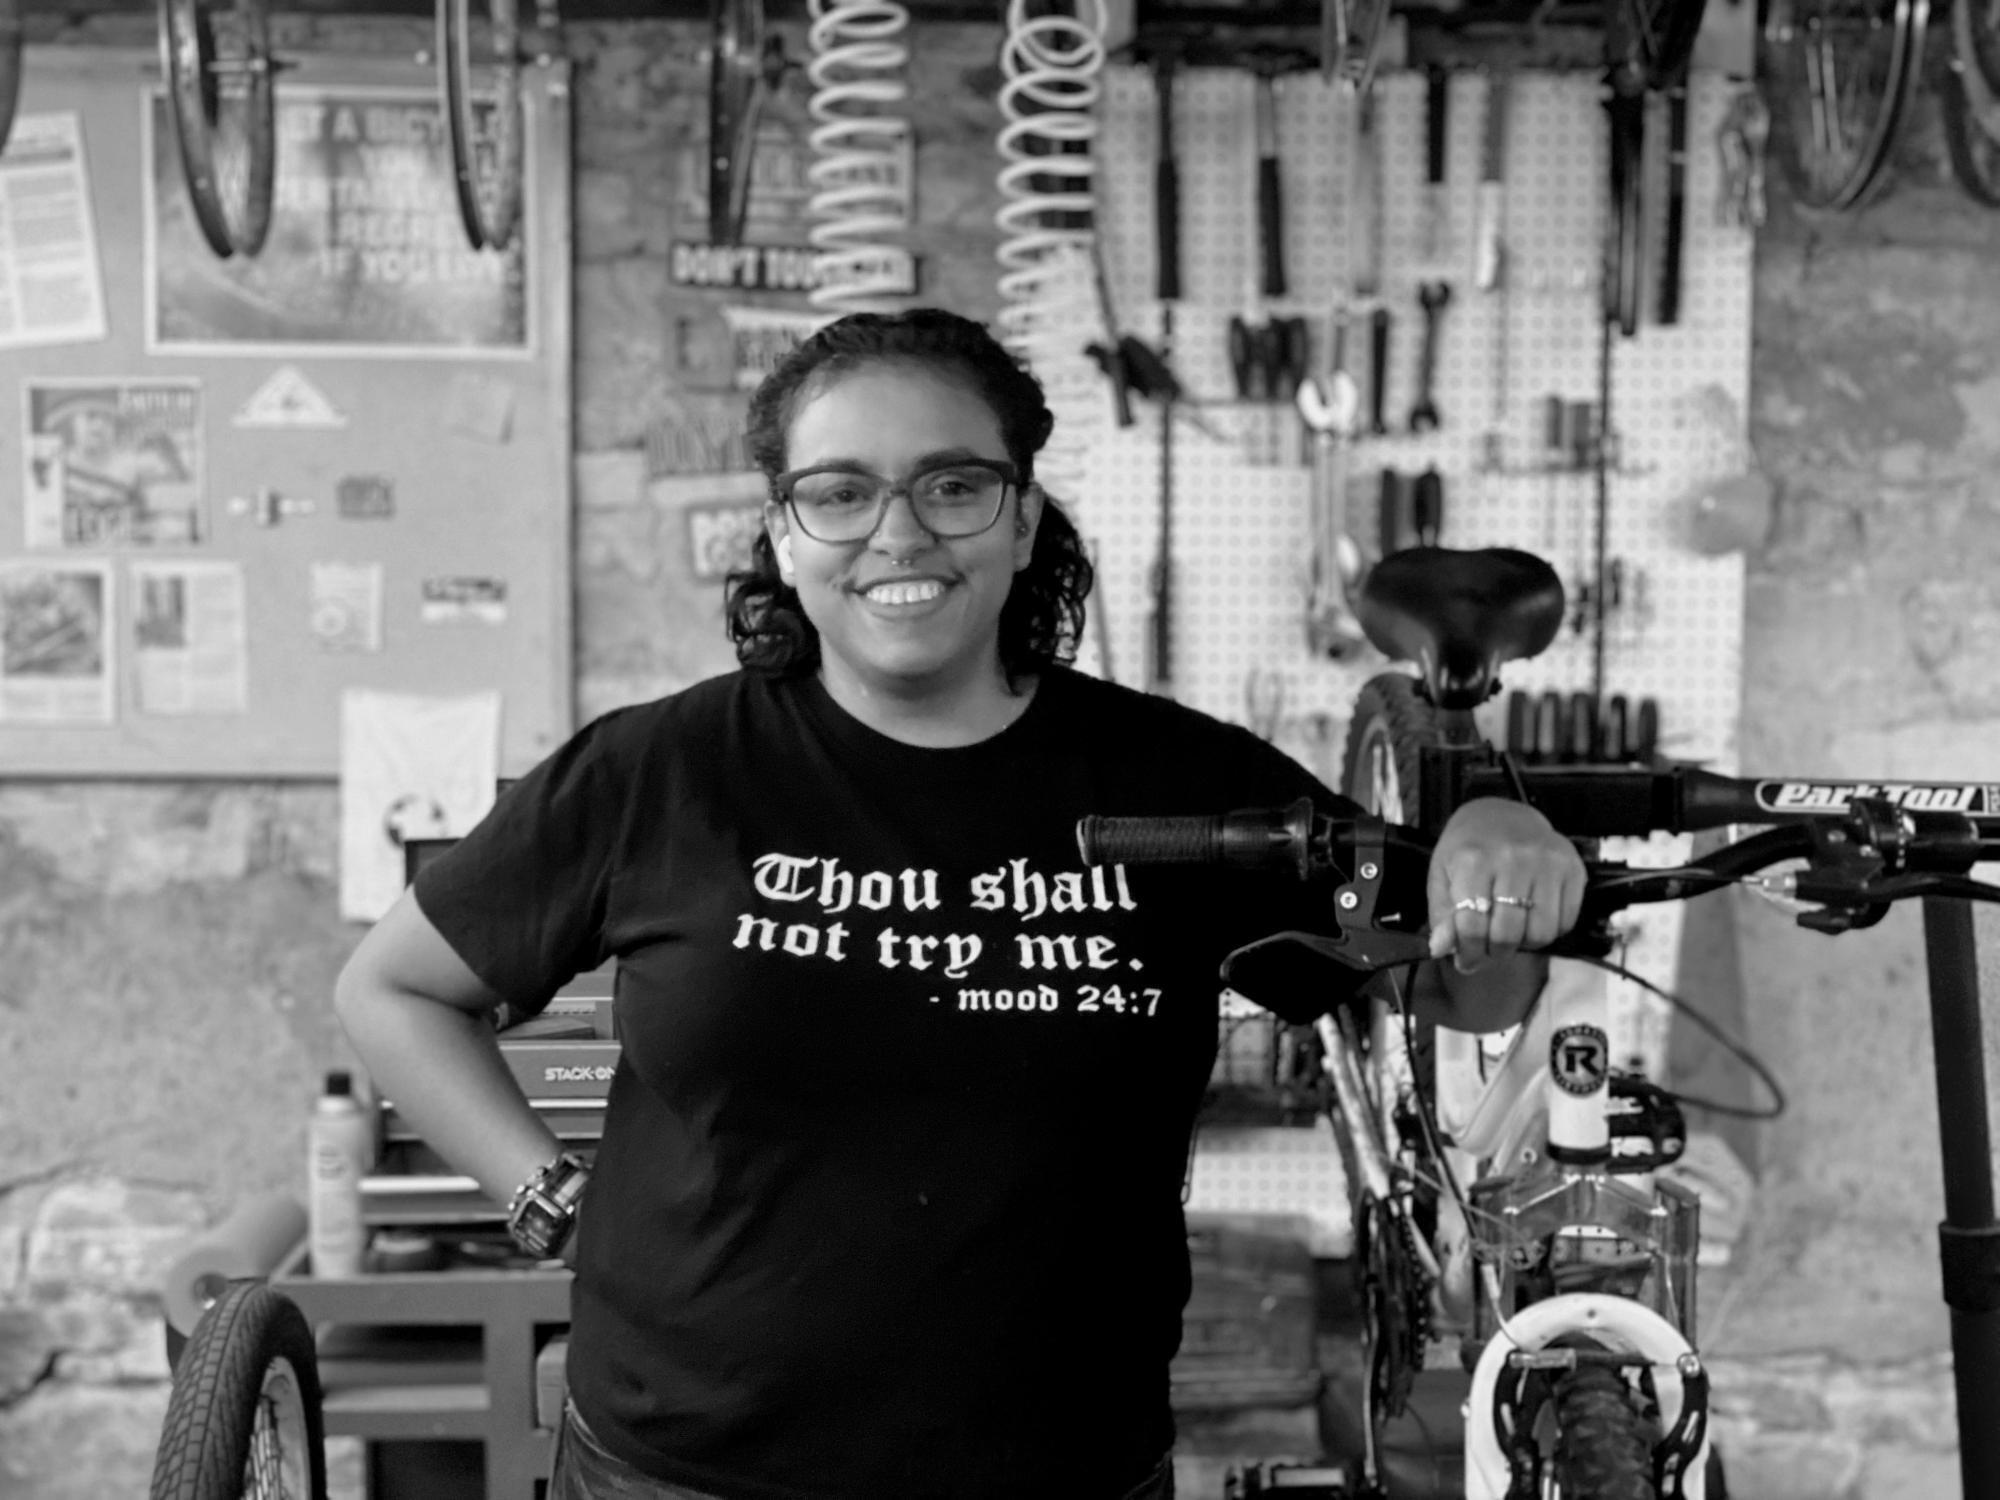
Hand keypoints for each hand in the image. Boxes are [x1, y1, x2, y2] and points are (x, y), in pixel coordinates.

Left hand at [1425, 798, 1584, 971]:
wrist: (1501, 815)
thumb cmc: (1468, 850)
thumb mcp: (1442, 876)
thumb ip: (1442, 915)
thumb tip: (1442, 948)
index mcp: (1473, 859)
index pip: (1472, 925)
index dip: (1468, 952)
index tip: (1466, 961)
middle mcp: (1514, 858)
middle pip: (1508, 933)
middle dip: (1495, 952)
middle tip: (1489, 949)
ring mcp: (1547, 862)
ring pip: (1541, 932)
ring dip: (1524, 944)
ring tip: (1511, 932)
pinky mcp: (1573, 868)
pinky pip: (1565, 921)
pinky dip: (1549, 931)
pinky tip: (1532, 918)